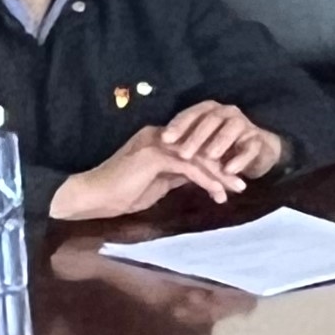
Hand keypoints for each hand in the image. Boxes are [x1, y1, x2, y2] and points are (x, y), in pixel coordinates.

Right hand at [47, 125, 239, 220]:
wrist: (92, 198)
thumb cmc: (119, 194)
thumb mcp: (156, 183)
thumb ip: (176, 175)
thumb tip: (198, 176)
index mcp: (159, 140)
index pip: (195, 147)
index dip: (215, 162)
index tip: (232, 178)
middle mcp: (160, 136)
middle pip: (201, 149)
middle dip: (224, 166)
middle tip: (242, 183)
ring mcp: (157, 144)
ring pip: (199, 157)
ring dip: (220, 175)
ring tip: (238, 189)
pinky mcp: (155, 156)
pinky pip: (189, 168)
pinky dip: (206, 181)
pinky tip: (218, 194)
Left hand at [155, 98, 282, 183]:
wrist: (253, 151)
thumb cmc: (217, 147)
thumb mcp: (196, 145)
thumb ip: (180, 145)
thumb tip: (150, 148)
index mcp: (209, 111)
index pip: (191, 114)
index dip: (178, 125)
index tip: (164, 139)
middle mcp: (227, 113)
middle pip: (210, 120)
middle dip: (196, 136)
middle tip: (183, 153)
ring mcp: (244, 125)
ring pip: (231, 130)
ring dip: (218, 143)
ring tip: (208, 158)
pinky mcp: (258, 141)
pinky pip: (250, 148)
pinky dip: (240, 158)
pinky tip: (230, 170)